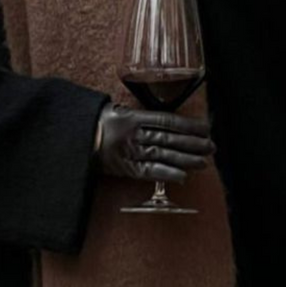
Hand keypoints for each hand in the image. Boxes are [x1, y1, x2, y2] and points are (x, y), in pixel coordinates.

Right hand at [93, 103, 215, 183]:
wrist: (75, 138)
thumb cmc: (98, 122)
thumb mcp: (118, 110)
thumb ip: (142, 115)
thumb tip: (168, 121)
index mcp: (133, 117)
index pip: (168, 120)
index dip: (189, 125)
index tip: (205, 128)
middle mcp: (134, 134)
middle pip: (169, 138)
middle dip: (193, 143)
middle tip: (210, 147)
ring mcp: (129, 151)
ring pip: (163, 155)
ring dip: (185, 159)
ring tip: (203, 162)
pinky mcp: (125, 168)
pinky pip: (149, 172)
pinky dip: (167, 174)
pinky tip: (183, 176)